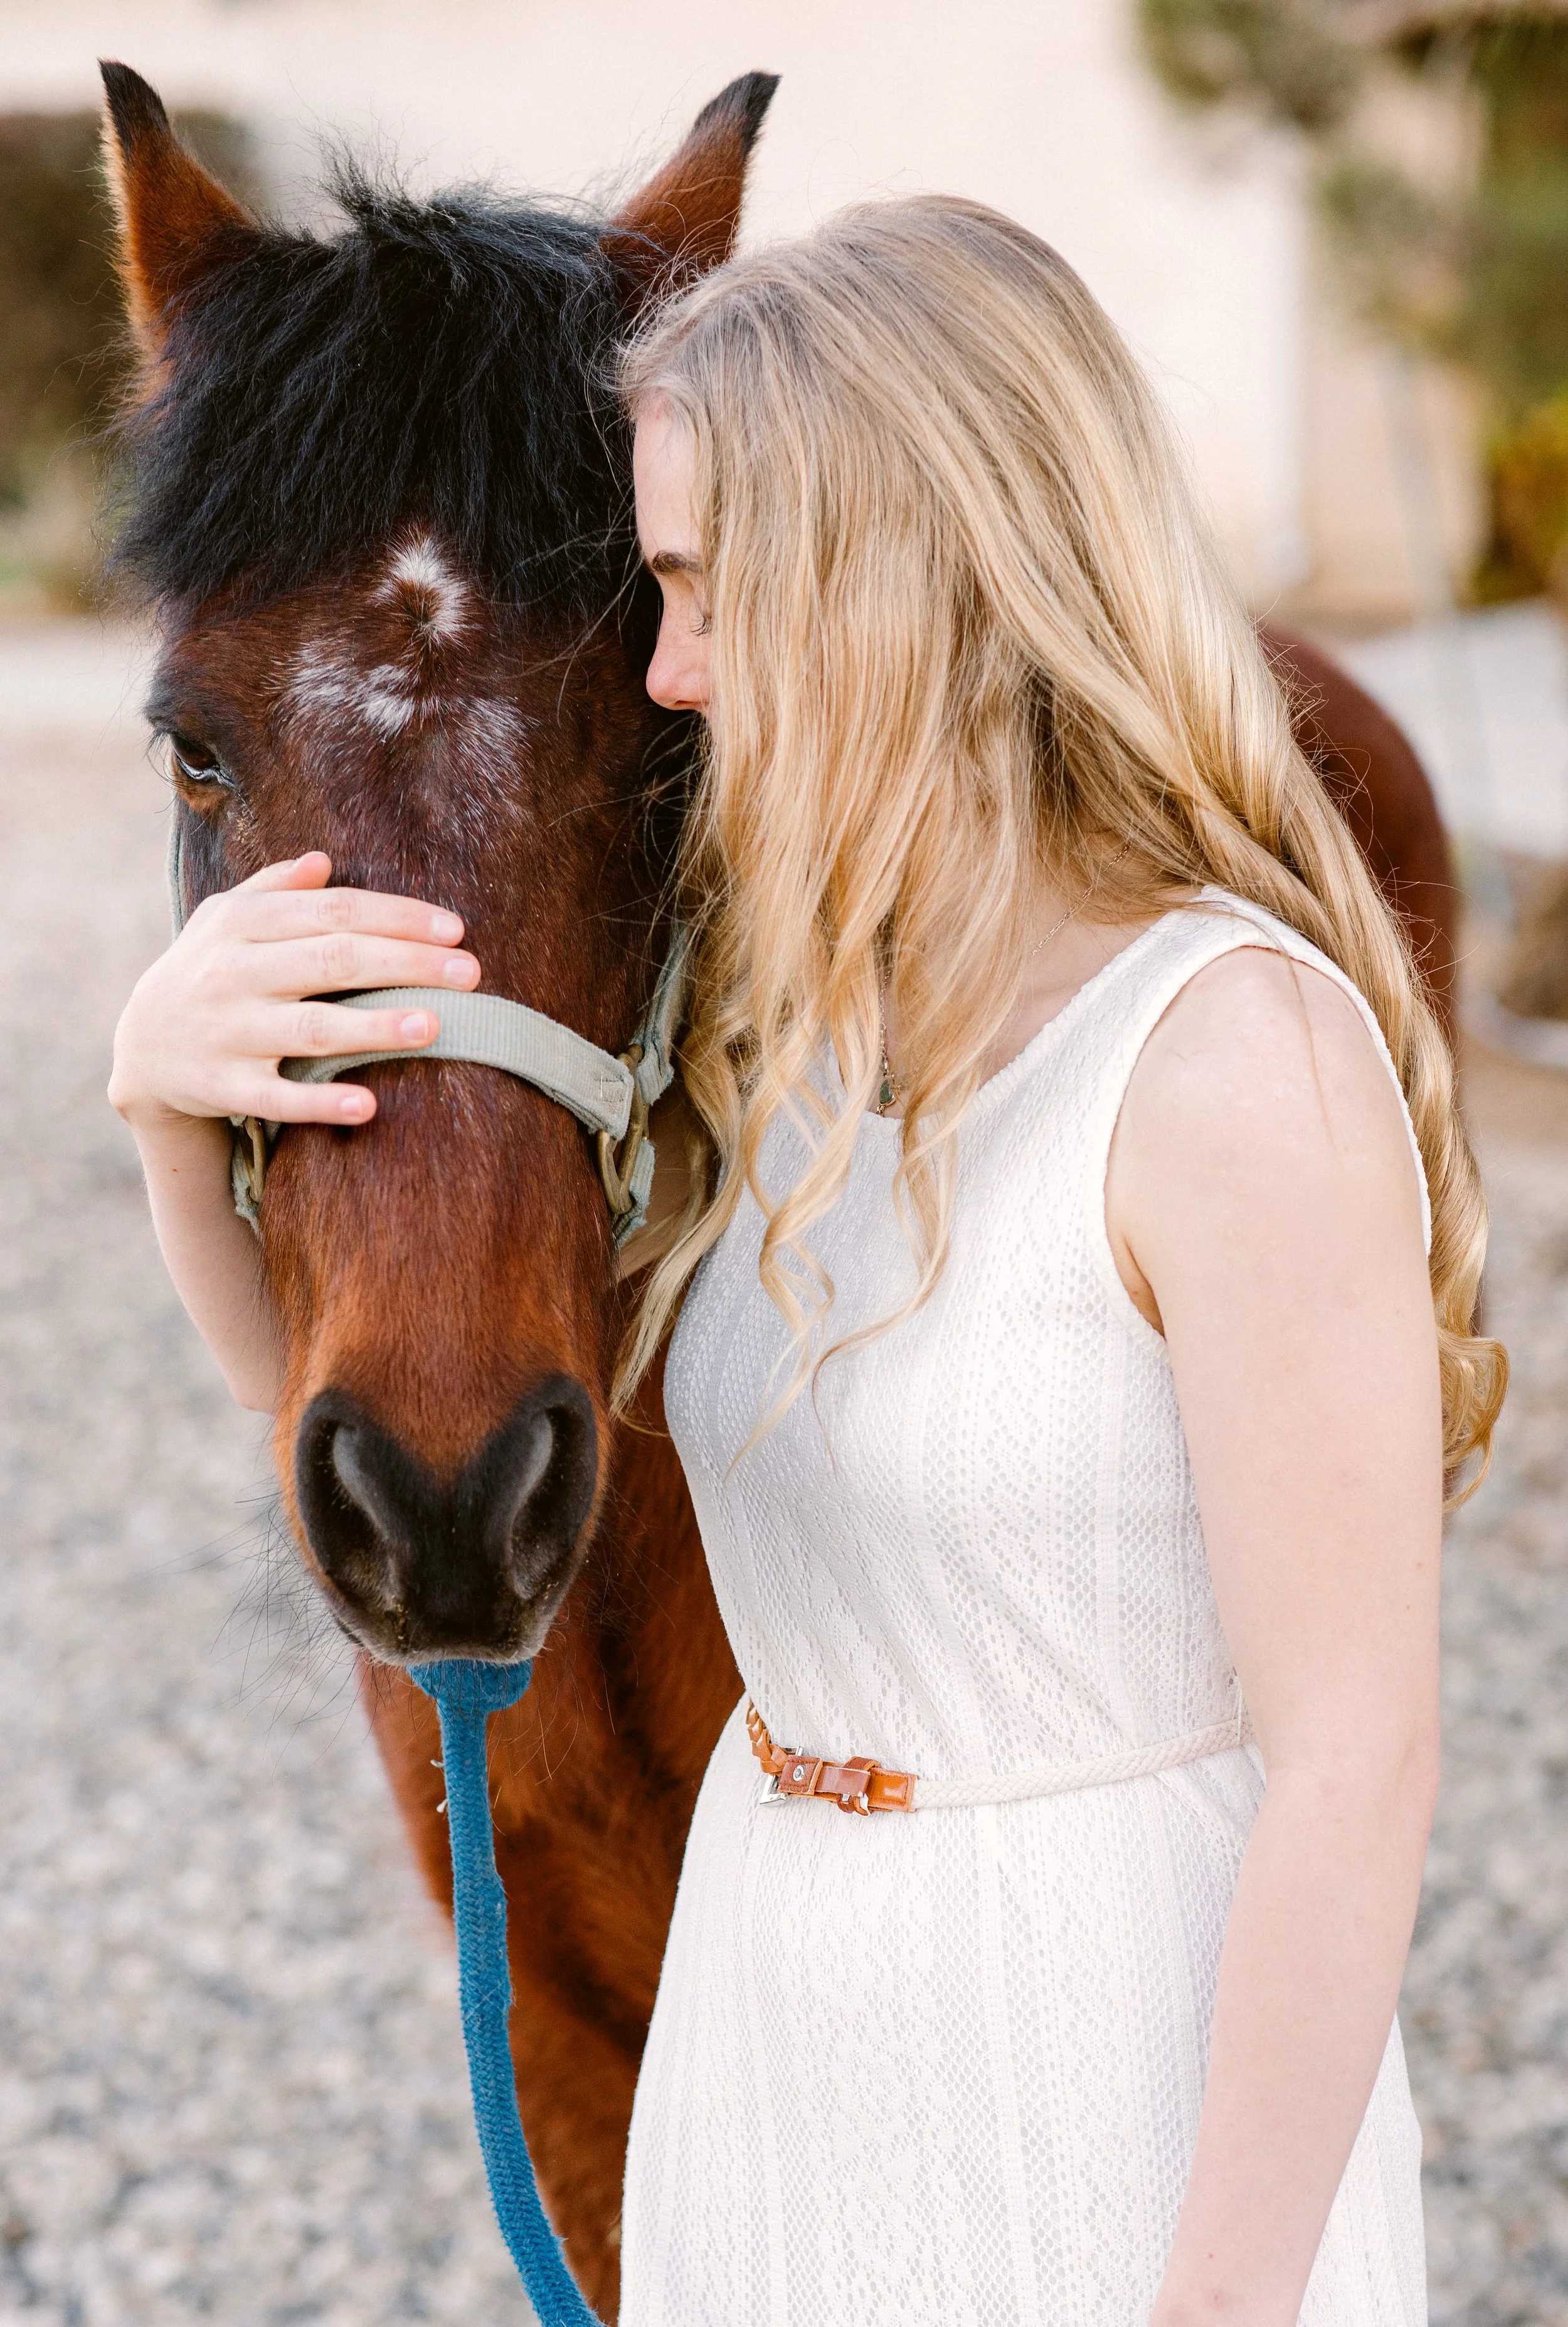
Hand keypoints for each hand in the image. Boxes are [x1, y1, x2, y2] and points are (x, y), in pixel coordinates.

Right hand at [109, 851, 480, 1131]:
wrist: (141, 1051)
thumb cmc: (205, 973)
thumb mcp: (224, 920)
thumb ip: (274, 888)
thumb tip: (326, 860)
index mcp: (241, 923)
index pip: (332, 911)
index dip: (396, 917)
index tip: (455, 929)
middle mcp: (232, 973)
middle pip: (332, 960)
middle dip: (405, 963)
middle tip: (471, 974)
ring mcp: (227, 1032)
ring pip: (310, 1028)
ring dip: (374, 1028)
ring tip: (435, 1026)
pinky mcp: (223, 1086)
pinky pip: (278, 1097)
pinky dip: (321, 1102)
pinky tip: (368, 1105)